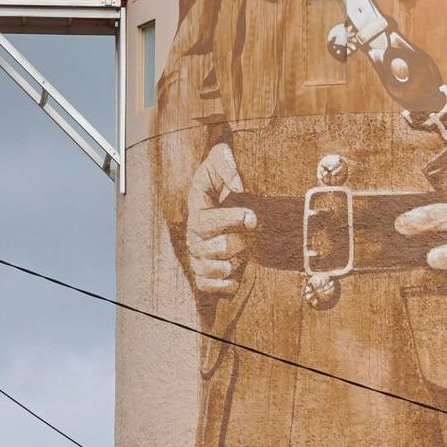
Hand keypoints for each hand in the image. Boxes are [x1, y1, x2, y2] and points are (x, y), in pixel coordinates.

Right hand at [185, 143, 255, 297]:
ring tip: (244, 251)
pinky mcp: (206, 275)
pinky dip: (227, 284)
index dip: (231, 221)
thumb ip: (227, 164)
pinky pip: (211, 287)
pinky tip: (238, 274)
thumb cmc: (223, 177)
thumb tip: (239, 186)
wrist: (226, 199)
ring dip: (237, 261)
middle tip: (252, 234)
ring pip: (218, 269)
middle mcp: (194, 238)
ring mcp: (198, 257)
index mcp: (196, 211)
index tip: (253, 217)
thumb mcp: (221, 159)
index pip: (206, 222)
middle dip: (241, 241)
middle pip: (217, 248)